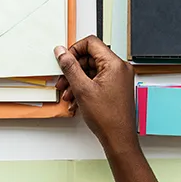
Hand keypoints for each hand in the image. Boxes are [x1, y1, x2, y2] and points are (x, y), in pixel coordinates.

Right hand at [55, 36, 136, 152]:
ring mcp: (119, 78)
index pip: (91, 43)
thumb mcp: (82, 89)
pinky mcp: (116, 87)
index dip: (74, 50)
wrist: (118, 138)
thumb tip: (61, 52)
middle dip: (73, 70)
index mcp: (114, 64)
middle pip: (90, 57)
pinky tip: (76, 100)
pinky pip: (97, 81)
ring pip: (92, 71)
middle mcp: (119, 68)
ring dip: (76, 81)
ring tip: (68, 94)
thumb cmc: (108, 118)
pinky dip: (85, 88)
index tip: (64, 61)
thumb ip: (70, 67)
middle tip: (62, 81)